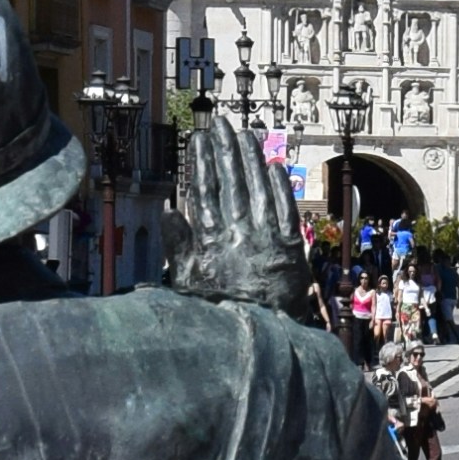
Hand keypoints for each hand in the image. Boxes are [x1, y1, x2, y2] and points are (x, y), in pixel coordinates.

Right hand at [168, 109, 313, 319]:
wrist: (262, 335)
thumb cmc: (220, 312)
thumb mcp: (187, 282)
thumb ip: (177, 246)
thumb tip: (168, 211)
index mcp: (211, 239)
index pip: (204, 190)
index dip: (201, 161)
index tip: (198, 139)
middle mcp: (239, 232)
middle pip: (231, 180)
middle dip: (225, 148)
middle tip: (221, 124)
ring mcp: (266, 237)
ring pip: (258, 187)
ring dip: (252, 158)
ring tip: (247, 134)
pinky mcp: (290, 246)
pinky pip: (286, 208)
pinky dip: (280, 186)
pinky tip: (274, 166)